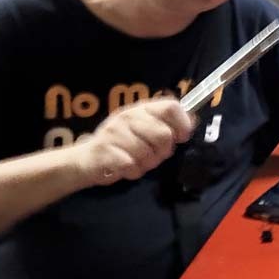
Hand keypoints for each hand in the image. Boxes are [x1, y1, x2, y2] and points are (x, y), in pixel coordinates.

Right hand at [71, 99, 193, 186]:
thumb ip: (166, 124)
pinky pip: (131, 165)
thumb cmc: (122, 145)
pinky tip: (125, 168)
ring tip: (137, 161)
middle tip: (155, 155)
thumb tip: (193, 120)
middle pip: (164, 134)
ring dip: (147, 164)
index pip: (170, 107)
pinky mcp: (104, 151)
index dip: (182, 123)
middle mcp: (127, 116)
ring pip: (148, 154)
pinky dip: (133, 172)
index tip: (182, 137)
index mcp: (141, 109)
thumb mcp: (144, 129)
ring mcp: (114, 133)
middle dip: (164, 151)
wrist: (85, 160)